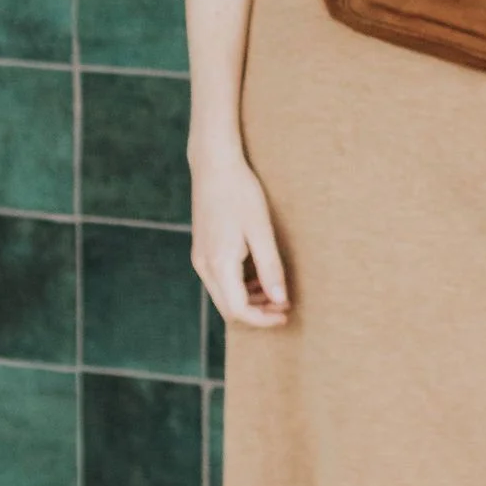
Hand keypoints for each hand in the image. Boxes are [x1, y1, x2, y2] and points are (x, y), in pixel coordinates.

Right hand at [191, 149, 290, 328]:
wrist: (214, 166)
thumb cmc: (240, 193)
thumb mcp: (261, 230)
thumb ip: (270, 267)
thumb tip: (280, 299)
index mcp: (218, 264)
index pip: (238, 310)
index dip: (263, 318)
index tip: (285, 314)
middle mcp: (204, 266)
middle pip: (228, 308)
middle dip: (257, 313)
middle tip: (283, 306)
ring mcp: (200, 258)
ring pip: (223, 295)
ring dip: (248, 300)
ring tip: (275, 292)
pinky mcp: (202, 250)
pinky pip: (220, 280)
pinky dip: (239, 286)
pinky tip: (258, 276)